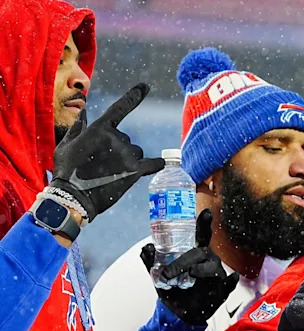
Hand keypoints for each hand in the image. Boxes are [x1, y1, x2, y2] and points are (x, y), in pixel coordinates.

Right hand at [50, 83, 163, 220]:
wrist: (74, 196)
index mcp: (99, 128)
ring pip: (137, 152)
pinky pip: (154, 164)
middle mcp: (117, 137)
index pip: (120, 108)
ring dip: (130, 160)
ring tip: (112, 174)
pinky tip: (163, 164)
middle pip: (127, 140)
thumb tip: (84, 112)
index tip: (145, 86)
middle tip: (102, 166)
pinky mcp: (136, 170)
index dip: (134, 96)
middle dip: (118, 150)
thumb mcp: (65, 145)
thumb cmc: (66, 171)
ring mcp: (128, 154)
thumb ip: (77, 128)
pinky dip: (159, 164)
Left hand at [140, 209, 239, 324]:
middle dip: (183, 261)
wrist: (179, 314)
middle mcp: (208, 260)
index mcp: (195, 253)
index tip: (206, 212)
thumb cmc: (173, 290)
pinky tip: (231, 278)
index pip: (201, 235)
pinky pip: (229, 283)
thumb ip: (151, 262)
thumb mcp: (158, 276)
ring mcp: (217, 274)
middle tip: (168, 273)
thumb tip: (147, 248)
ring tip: (190, 275)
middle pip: (200, 252)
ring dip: (199, 270)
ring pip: (212, 266)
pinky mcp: (222, 289)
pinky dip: (231, 281)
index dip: (204, 223)